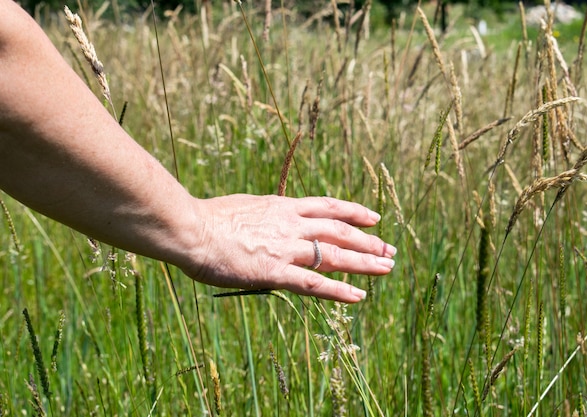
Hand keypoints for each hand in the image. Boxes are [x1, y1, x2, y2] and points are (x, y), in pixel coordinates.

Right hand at [183, 194, 395, 302]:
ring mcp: (285, 248)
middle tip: (390, 249)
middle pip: (339, 231)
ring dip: (364, 262)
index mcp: (282, 207)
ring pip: (334, 255)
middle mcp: (291, 225)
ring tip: (388, 268)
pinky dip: (338, 290)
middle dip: (368, 241)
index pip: (328, 207)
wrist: (191, 228)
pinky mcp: (275, 272)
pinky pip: (314, 282)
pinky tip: (359, 296)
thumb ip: (264, 215)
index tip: (374, 218)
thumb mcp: (244, 207)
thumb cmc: (208, 218)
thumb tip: (269, 218)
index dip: (355, 212)